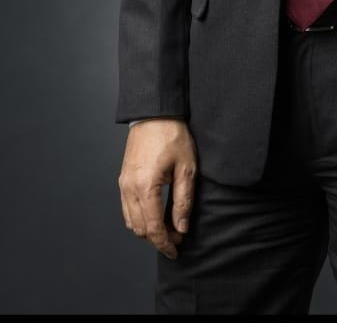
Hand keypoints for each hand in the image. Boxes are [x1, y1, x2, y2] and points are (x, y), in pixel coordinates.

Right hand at [118, 118, 197, 259]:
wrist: (154, 113)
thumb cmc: (172, 135)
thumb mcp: (186, 167)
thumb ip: (183, 200)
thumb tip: (181, 227)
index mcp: (145, 186)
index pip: (152, 228)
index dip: (165, 243)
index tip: (176, 249)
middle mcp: (129, 188)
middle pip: (139, 228)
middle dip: (157, 239)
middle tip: (177, 237)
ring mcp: (123, 183)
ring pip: (130, 221)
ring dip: (146, 230)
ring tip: (167, 228)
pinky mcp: (123, 178)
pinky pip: (127, 208)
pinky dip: (138, 218)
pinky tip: (154, 214)